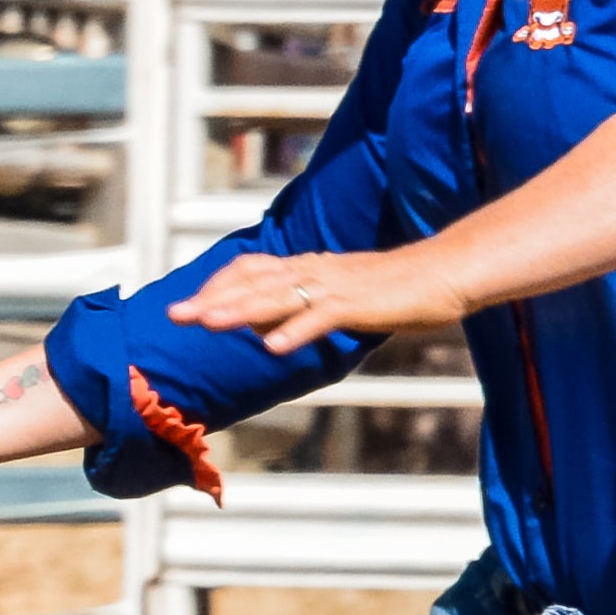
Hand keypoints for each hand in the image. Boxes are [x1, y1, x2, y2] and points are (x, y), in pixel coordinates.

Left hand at [162, 248, 474, 355]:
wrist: (441, 274)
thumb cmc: (394, 289)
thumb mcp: (339, 297)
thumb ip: (301, 308)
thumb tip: (265, 325)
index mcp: (309, 267)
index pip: (251, 270)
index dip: (218, 286)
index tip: (190, 304)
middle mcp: (314, 271)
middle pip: (253, 283)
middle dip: (211, 299)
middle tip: (174, 314)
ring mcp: (335, 286)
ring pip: (278, 296)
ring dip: (239, 311)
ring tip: (207, 325)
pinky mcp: (358, 304)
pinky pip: (321, 318)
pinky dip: (295, 331)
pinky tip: (271, 347)